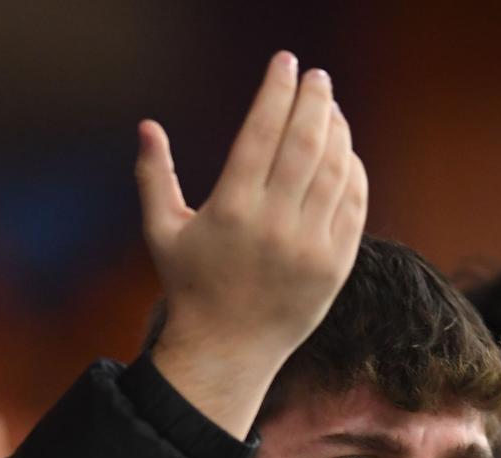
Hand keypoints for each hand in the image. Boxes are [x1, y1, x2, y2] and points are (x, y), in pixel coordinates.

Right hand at [136, 50, 366, 438]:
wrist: (228, 352)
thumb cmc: (191, 287)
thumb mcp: (161, 232)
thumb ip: (154, 176)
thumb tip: (147, 125)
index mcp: (231, 210)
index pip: (263, 132)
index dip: (277, 91)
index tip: (285, 64)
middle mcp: (274, 225)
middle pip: (306, 142)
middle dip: (315, 99)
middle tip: (317, 77)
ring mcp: (310, 246)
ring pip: (335, 169)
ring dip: (338, 130)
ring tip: (330, 109)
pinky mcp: (335, 265)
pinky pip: (353, 203)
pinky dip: (353, 170)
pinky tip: (345, 151)